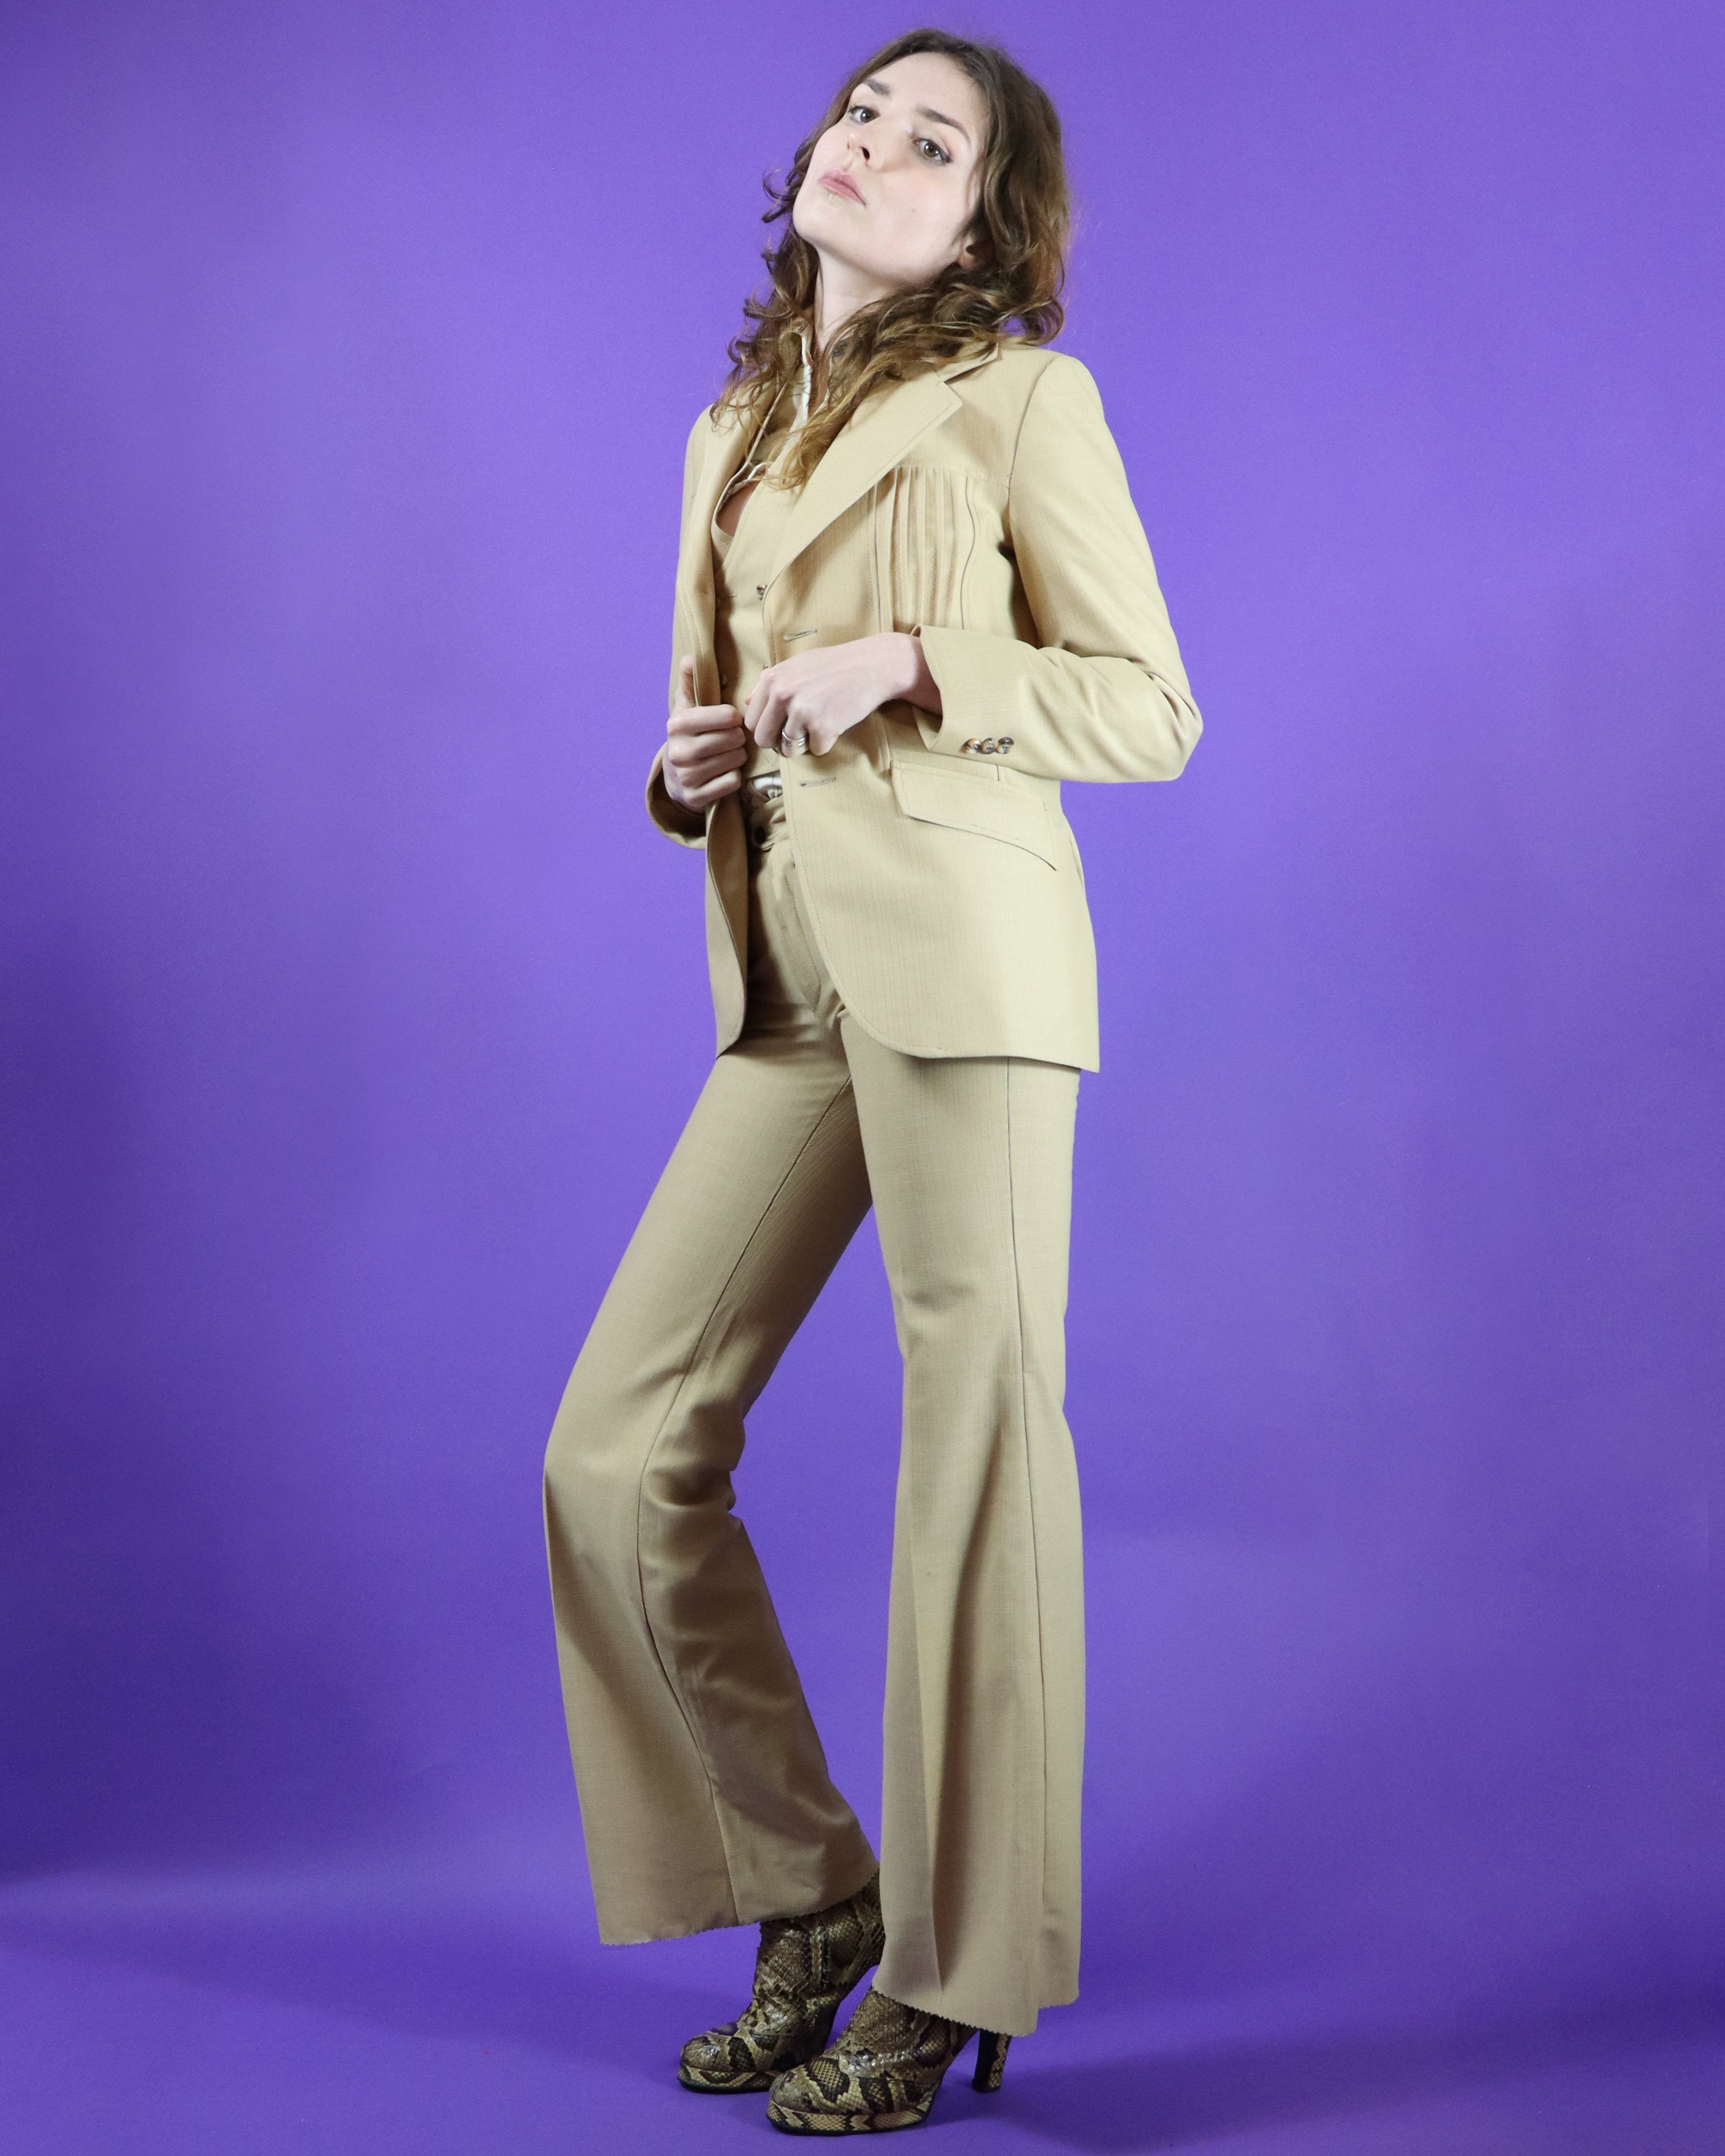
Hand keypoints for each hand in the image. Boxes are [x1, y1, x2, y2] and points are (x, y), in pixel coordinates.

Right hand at [662, 656, 746, 811]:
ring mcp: (686, 776)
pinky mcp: (695, 797)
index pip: (725, 717)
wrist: (675, 777)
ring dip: (739, 756)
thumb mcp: (686, 707)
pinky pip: (730, 783)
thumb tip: (691, 656)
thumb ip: (691, 681)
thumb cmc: (689, 735)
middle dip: (738, 738)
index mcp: (677, 724)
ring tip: (733, 753)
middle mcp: (679, 751)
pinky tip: (728, 771)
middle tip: (735, 738)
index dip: (734, 718)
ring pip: (733, 761)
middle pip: (731, 739)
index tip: (732, 720)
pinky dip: (735, 777)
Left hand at [743, 632, 941, 757]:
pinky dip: (826, 743)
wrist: (872, 665)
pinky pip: (816, 750)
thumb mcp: (796, 665)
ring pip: (789, 749)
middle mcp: (782, 694)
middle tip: (797, 735)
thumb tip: (746, 702)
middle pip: (764, 740)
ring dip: (803, 744)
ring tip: (819, 725)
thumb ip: (769, 684)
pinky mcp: (823, 727)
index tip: (780, 727)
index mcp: (772, 679)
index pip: (752, 721)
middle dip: (778, 743)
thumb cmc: (834, 665)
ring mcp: (802, 711)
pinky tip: (836, 723)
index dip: (766, 729)